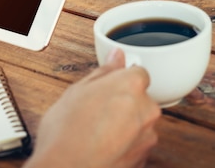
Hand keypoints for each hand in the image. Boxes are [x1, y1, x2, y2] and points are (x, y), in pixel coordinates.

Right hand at [24, 49, 160, 167]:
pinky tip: (102, 144)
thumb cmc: (67, 131)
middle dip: (122, 102)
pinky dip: (123, 143)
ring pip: (138, 122)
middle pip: (140, 98)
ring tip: (95, 129)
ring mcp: (147, 136)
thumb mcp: (77, 90)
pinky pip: (136, 143)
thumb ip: (103, 71)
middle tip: (95, 108)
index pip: (138, 71)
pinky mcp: (144, 157)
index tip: (109, 83)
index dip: (120, 78)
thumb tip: (115, 57)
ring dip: (123, 124)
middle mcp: (146, 109)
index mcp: (131, 85)